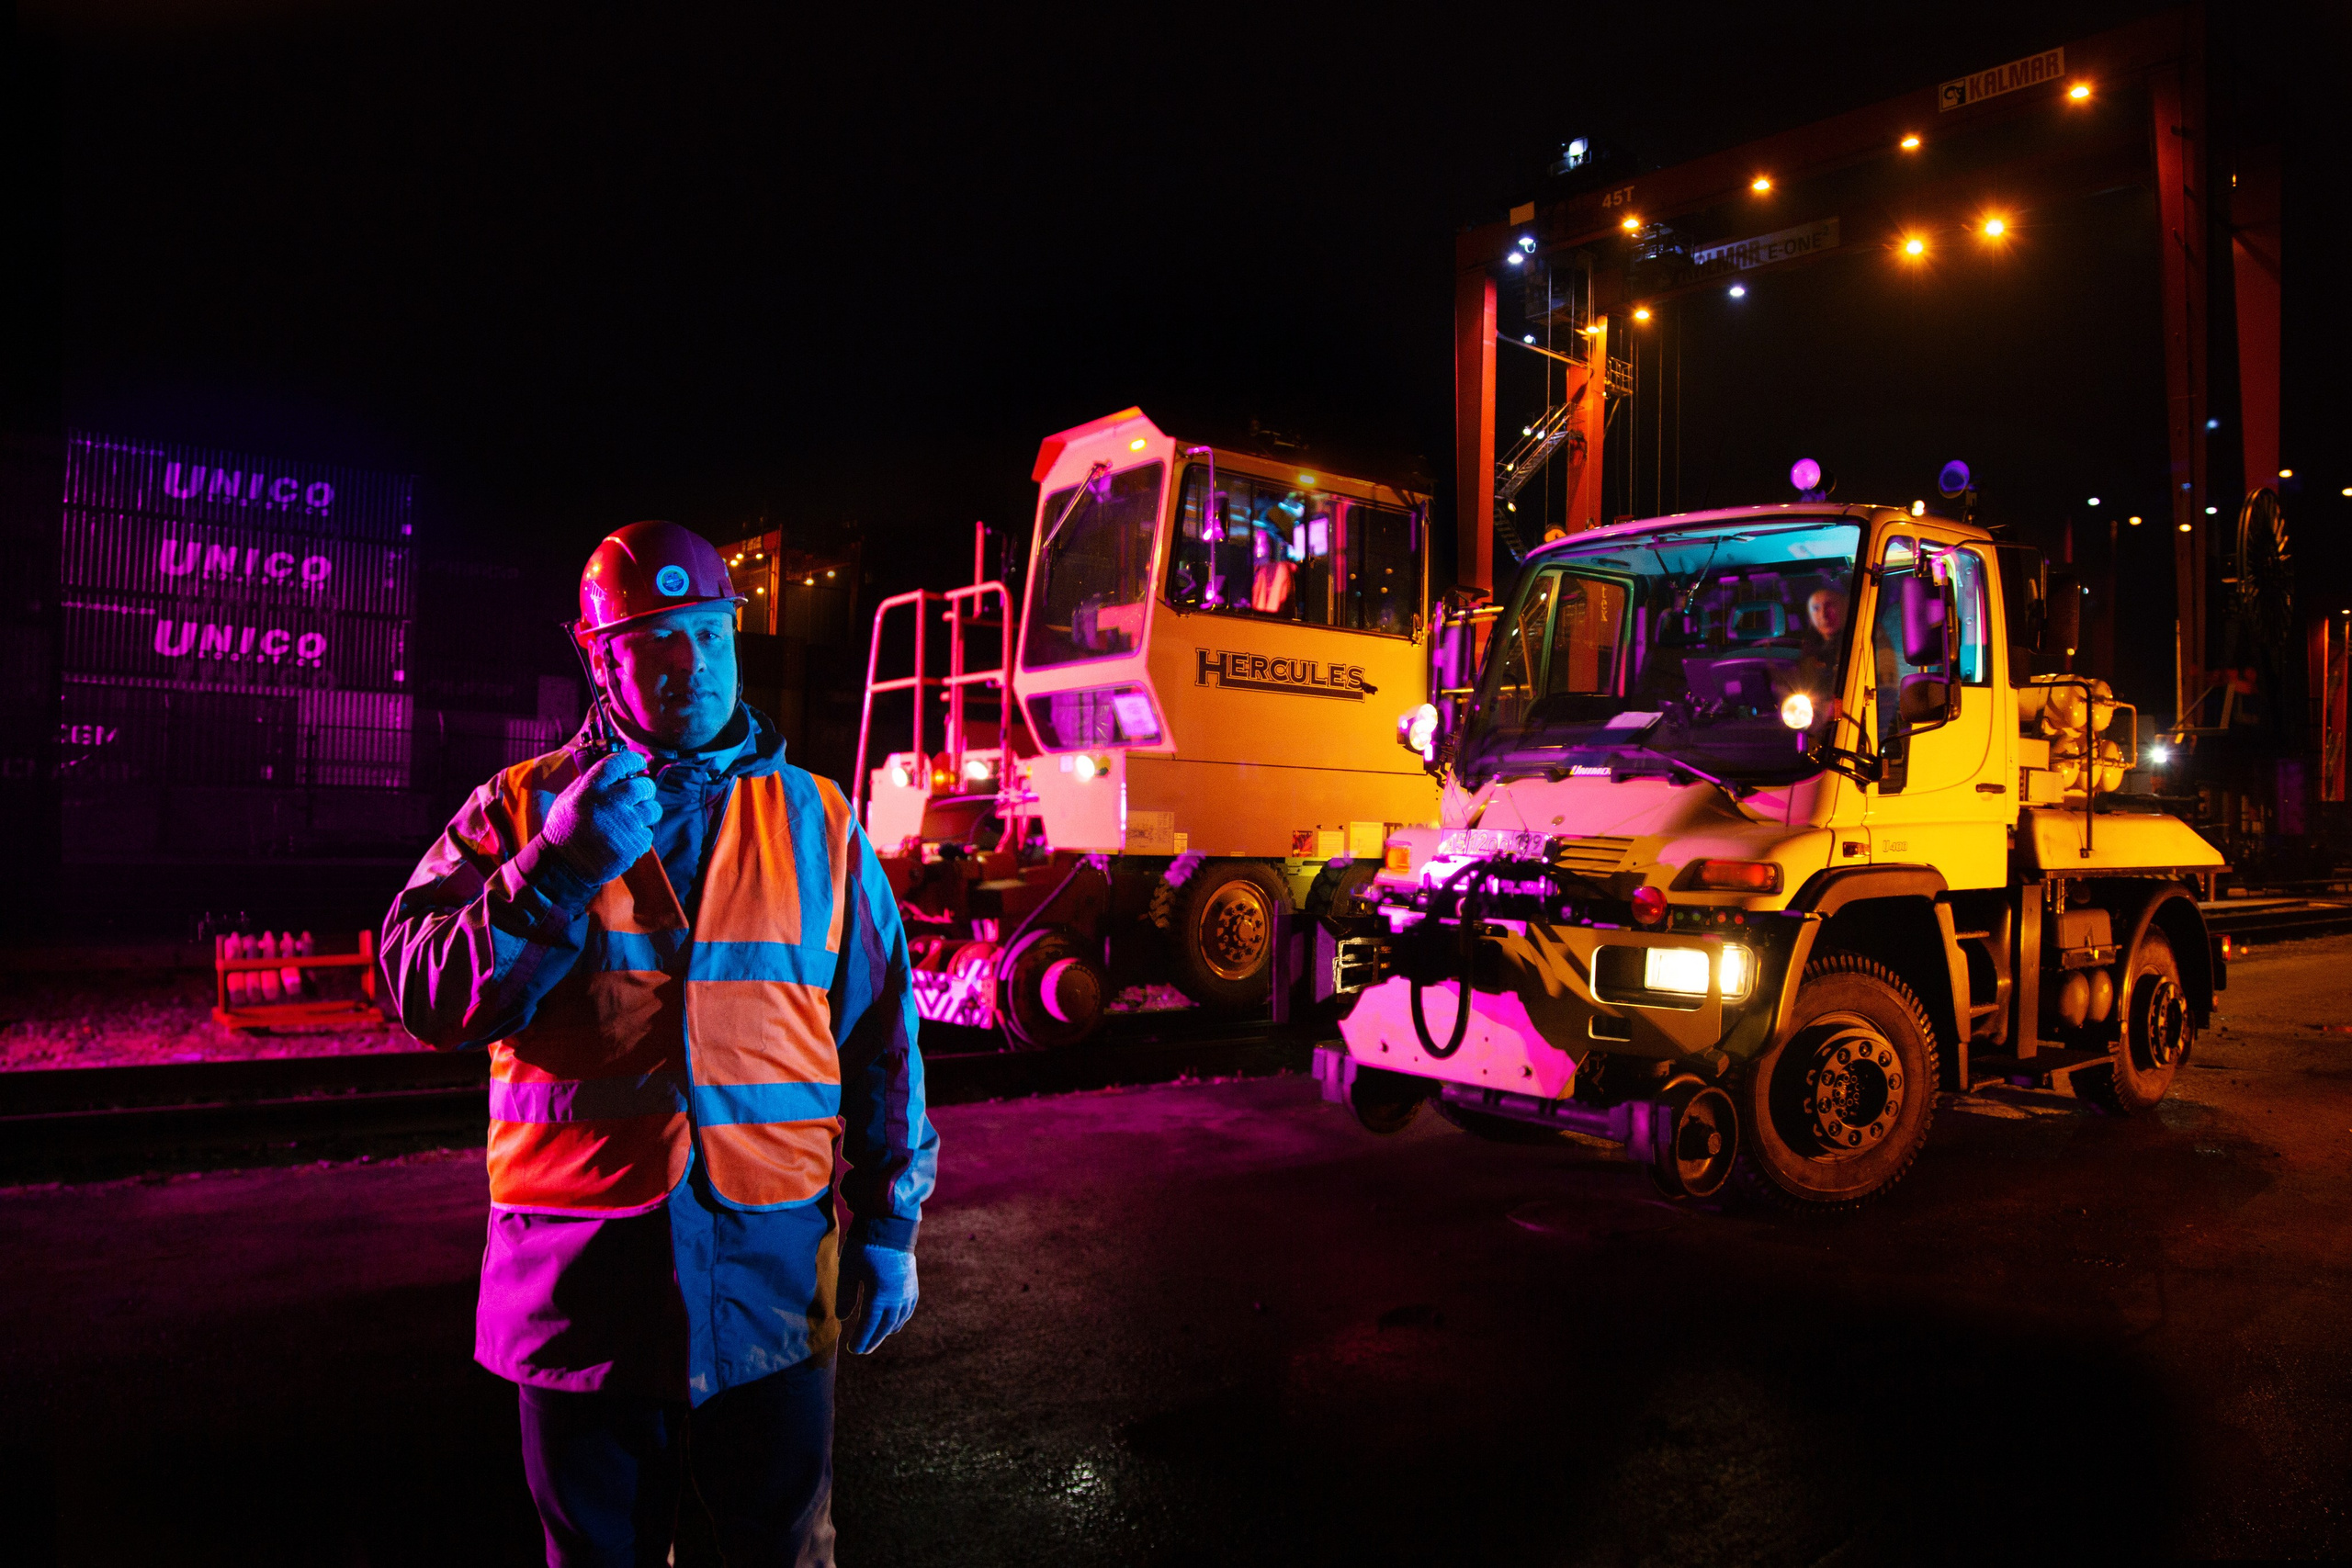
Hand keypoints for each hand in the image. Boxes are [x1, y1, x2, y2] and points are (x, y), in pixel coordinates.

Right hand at [539, 750, 659, 885]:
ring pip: (652, 810)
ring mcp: (623, 826)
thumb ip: (588, 781)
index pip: (618, 763)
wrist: (563, 865)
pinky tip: (625, 839)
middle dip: (646, 789)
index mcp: (590, 789)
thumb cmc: (565, 828)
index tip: (639, 762)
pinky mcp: (632, 846)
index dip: (632, 759)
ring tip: (632, 819)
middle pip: (644, 786)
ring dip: (647, 812)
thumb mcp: (568, 798)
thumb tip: (612, 767)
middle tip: (640, 794)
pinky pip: (648, 834)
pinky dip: (640, 836)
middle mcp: (610, 804)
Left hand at [841, 1243, 917, 1353]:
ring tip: (876, 1337)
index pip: (870, 1326)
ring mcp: (907, 1291)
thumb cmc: (865, 1247)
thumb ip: (846, 1296)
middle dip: (873, 1339)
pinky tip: (894, 1322)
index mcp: (880, 1296)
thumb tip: (844, 1318)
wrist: (890, 1225)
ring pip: (898, 1319)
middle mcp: (897, 1298)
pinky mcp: (912, 1283)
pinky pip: (908, 1309)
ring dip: (886, 1331)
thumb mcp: (848, 1271)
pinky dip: (900, 1319)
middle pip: (885, 1326)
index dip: (861, 1339)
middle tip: (862, 1349)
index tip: (853, 1349)